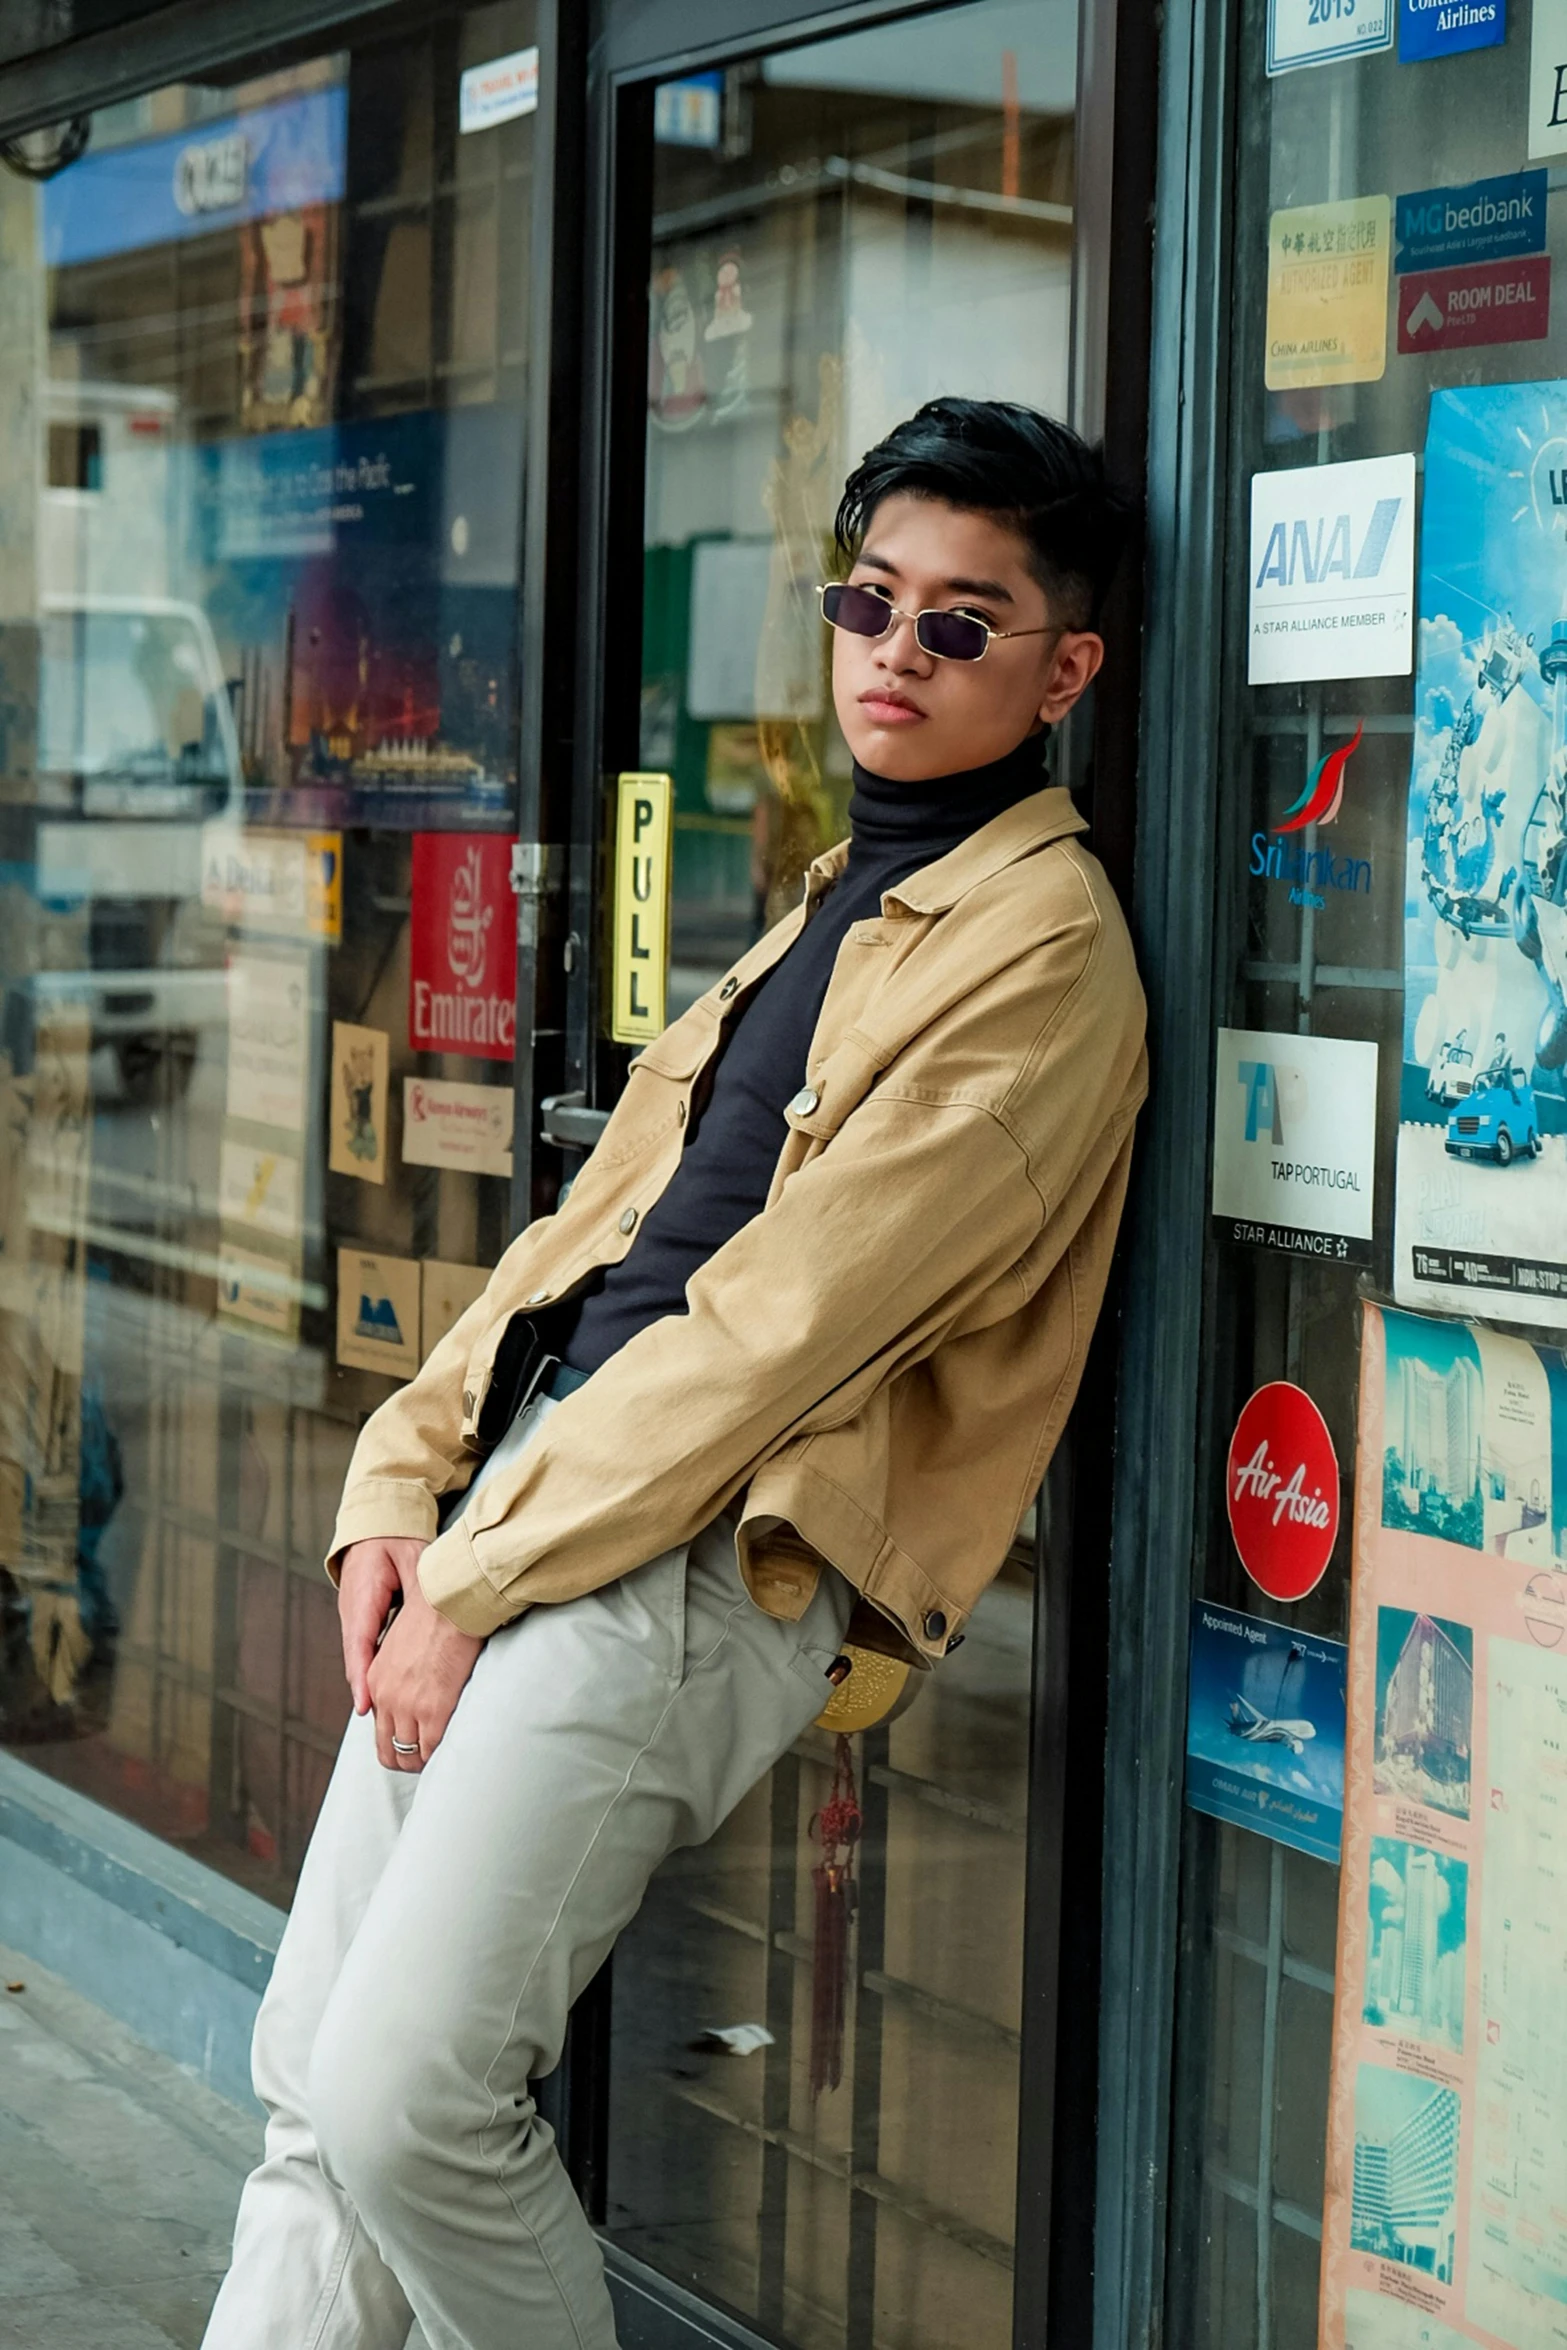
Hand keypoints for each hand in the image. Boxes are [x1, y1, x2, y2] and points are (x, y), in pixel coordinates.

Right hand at [337, 1536, 428, 1714]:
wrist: (376, 1522)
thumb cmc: (396, 1537)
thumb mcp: (413, 1556)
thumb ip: (420, 1584)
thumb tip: (434, 1608)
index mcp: (363, 1593)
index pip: (359, 1641)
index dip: (362, 1676)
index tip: (365, 1705)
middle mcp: (352, 1608)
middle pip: (358, 1657)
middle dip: (366, 1690)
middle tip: (378, 1724)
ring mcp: (353, 1614)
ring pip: (360, 1655)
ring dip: (368, 1684)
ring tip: (380, 1717)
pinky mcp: (361, 1617)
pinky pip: (365, 1648)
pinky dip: (371, 1670)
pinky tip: (383, 1691)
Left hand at [364, 1569, 484, 1772]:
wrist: (450, 1601)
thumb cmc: (436, 1614)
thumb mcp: (402, 1643)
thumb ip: (399, 1670)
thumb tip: (415, 1686)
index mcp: (375, 1680)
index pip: (379, 1726)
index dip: (398, 1738)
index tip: (416, 1740)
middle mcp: (384, 1697)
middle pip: (387, 1749)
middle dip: (406, 1760)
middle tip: (428, 1759)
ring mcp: (407, 1706)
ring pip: (408, 1756)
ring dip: (424, 1762)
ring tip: (443, 1758)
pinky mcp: (432, 1710)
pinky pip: (432, 1749)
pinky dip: (441, 1756)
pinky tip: (454, 1749)